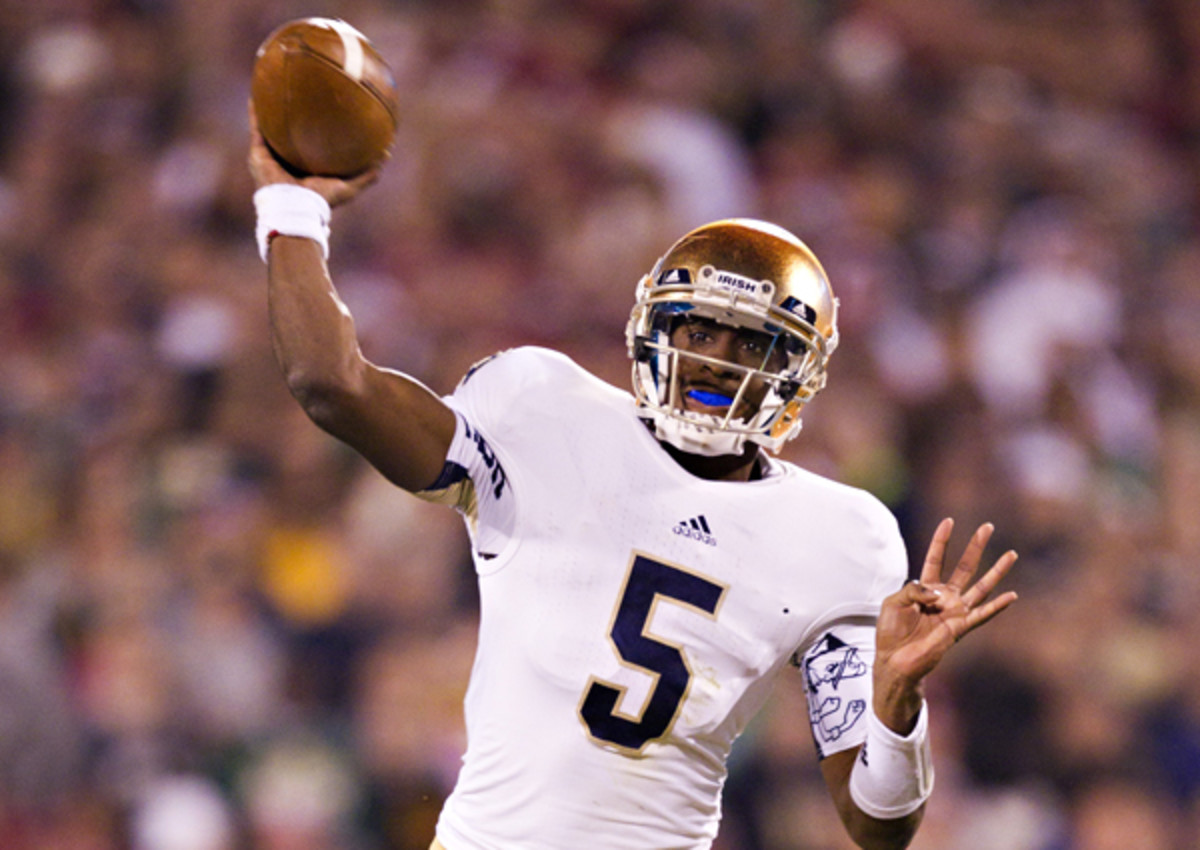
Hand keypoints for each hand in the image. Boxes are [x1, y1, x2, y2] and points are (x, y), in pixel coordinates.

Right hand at [247, 101, 382, 206]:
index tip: (325, 110)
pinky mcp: (258, 155)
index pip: (312, 144)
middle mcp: (288, 160)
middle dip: (293, 116)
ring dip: (270, 110)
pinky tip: (256, 96)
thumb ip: (367, 173)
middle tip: (300, 93)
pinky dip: (255, 114)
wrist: (296, 208)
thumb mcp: (350, 186)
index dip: (317, 129)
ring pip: (270, 128)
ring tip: (273, 88)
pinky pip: (256, 130)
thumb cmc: (322, 200)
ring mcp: (272, 157)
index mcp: (307, 167)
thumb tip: (386, 153)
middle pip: (290, 133)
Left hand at [872, 519, 1017, 730]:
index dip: (941, 540)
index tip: (949, 521)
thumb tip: (937, 592)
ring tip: (1011, 554)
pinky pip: (982, 614)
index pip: (935, 558)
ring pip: (980, 586)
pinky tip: (1012, 595)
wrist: (894, 660)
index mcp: (924, 588)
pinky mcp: (959, 628)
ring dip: (996, 571)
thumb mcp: (893, 601)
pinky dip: (997, 606)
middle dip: (976, 547)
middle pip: (963, 567)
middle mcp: (943, 597)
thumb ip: (913, 589)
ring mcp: (954, 611)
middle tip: (988, 526)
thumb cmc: (890, 632)